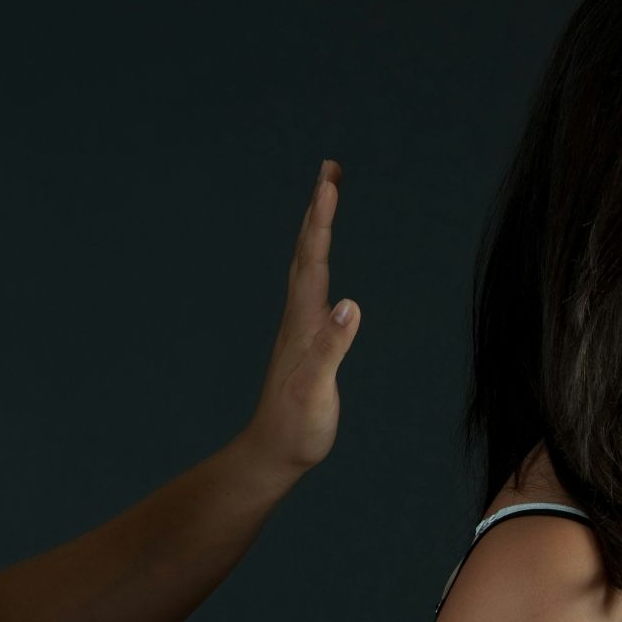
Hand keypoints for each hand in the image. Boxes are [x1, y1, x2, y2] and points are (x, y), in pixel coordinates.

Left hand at [237, 160, 359, 478]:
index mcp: (304, 322)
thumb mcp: (317, 391)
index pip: (314, 258)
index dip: (322, 218)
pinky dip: (317, 259)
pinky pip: (311, 285)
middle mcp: (298, 317)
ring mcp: (299, 326)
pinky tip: (320, 261)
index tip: (329, 179)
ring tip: (327, 199)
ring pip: (306, 264)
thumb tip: (349, 306)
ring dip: (316, 227)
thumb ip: (332, 348)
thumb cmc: (297, 428)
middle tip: (331, 168)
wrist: (273, 453)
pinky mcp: (303, 339)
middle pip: (307, 250)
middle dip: (319, 207)